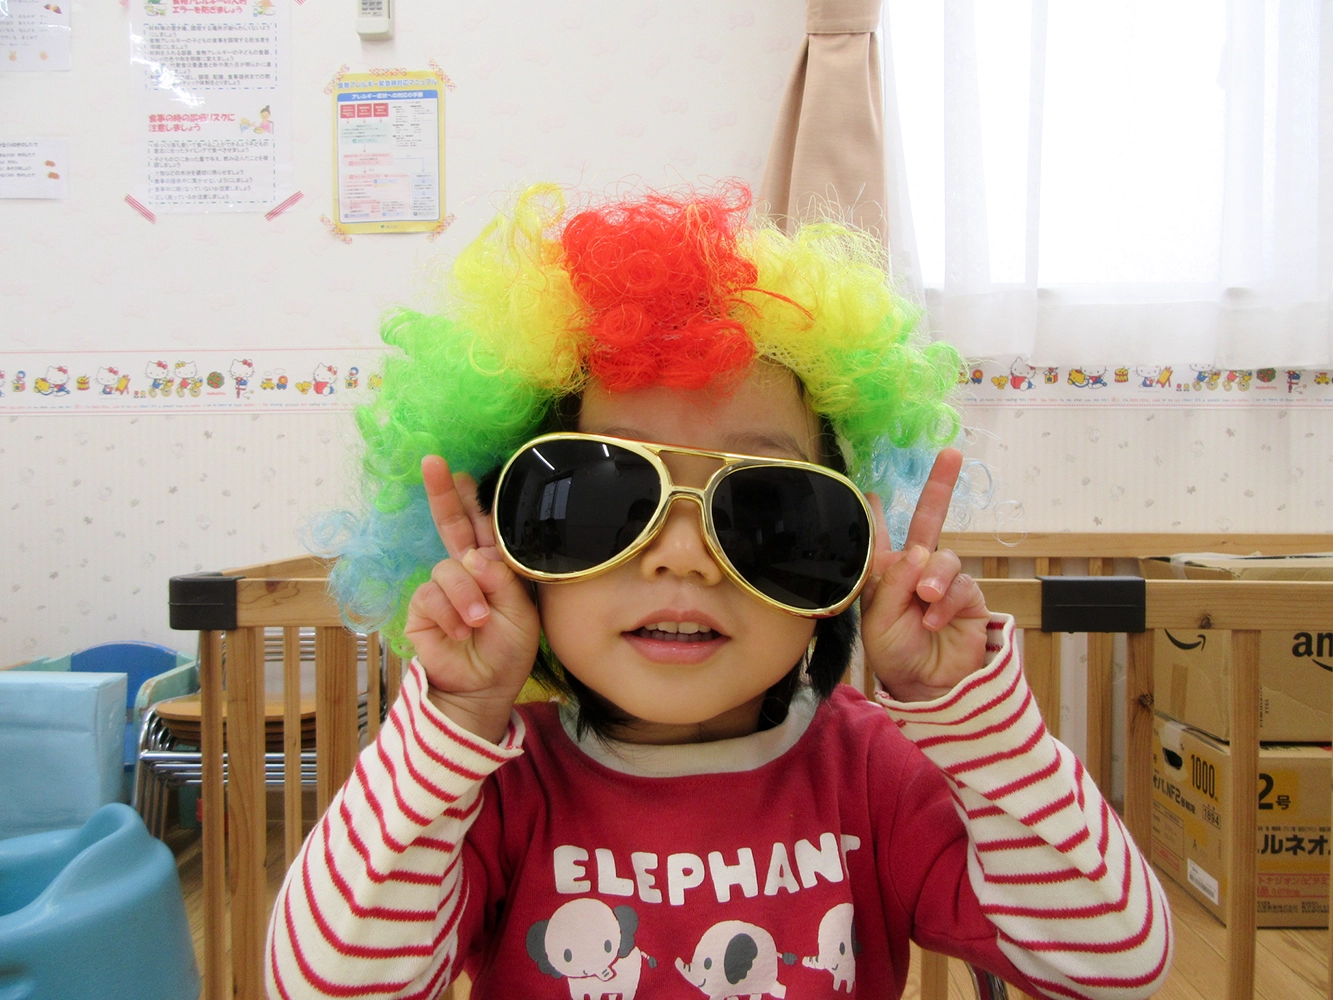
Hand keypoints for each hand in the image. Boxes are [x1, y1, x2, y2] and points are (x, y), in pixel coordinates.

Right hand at [404, 455, 540, 741]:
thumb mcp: (520, 613)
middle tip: (432, 463)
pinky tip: (461, 632)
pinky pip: (432, 596)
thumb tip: (473, 557)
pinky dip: (450, 614)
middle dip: (441, 493)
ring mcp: (441, 588)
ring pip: (449, 569)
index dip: (469, 497)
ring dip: (466, 597)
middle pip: (451, 524)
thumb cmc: (508, 650)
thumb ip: (502, 581)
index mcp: (493, 567)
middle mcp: (465, 570)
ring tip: (478, 623)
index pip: (482, 526)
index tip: (457, 468)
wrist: (486, 688)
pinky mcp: (421, 608)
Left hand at [860, 448, 990, 701]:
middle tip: (951, 454)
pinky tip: (933, 619)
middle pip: (930, 521)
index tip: (871, 489)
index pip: (881, 536)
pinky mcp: (968, 599)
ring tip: (924, 599)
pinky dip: (946, 602)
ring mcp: (944, 583)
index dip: (878, 513)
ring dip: (934, 577)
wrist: (926, 687)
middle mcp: (916, 571)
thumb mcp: (878, 621)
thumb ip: (892, 585)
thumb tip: (917, 552)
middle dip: (940, 486)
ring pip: (945, 558)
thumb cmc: (894, 653)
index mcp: (886, 574)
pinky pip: (961, 586)